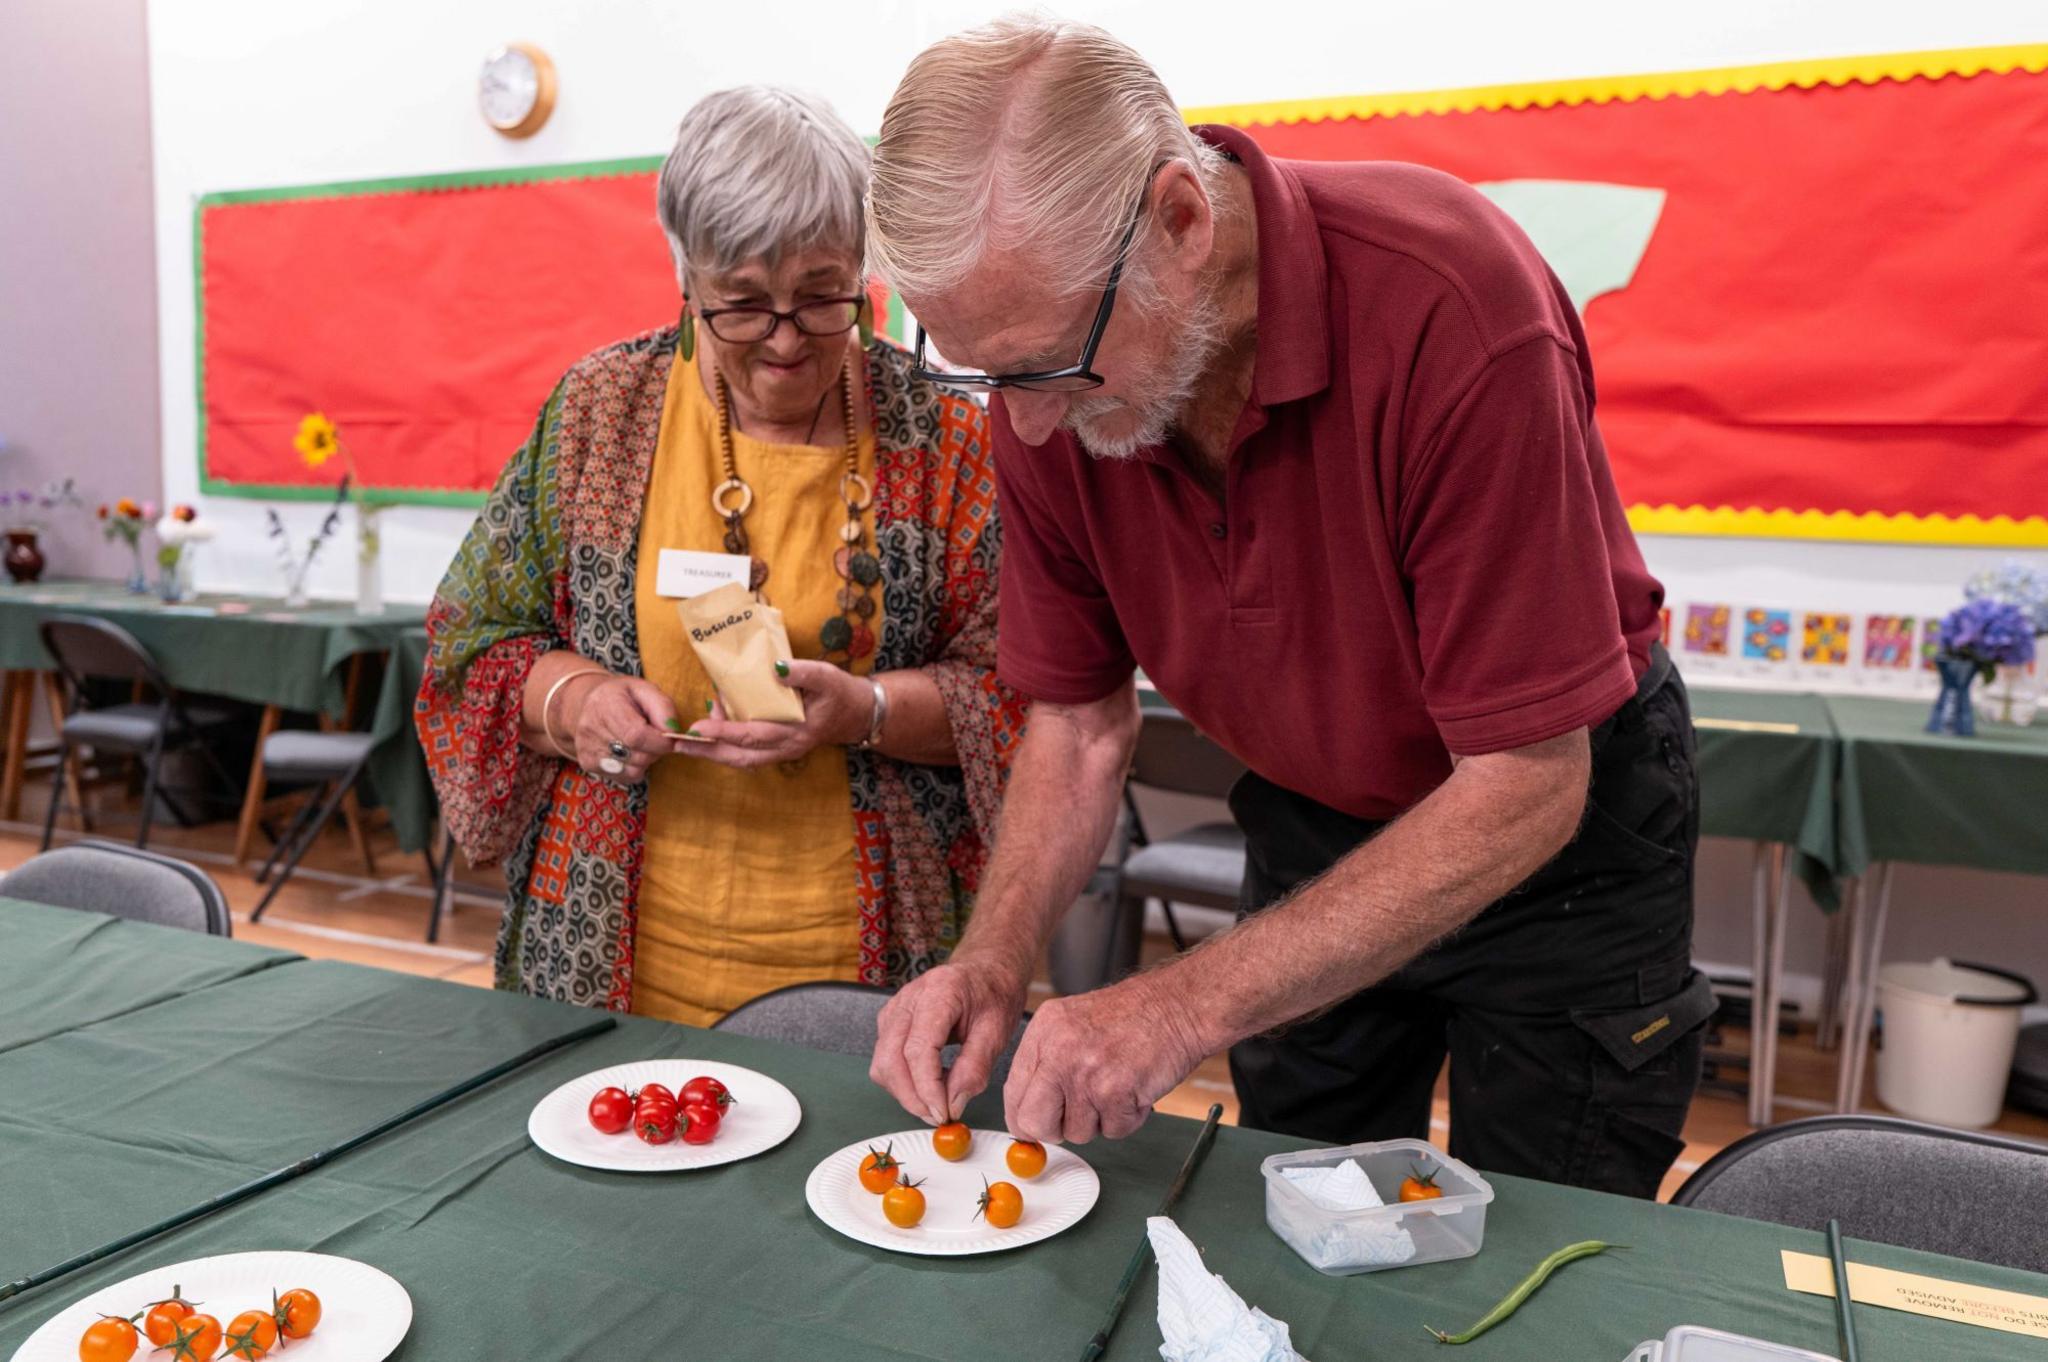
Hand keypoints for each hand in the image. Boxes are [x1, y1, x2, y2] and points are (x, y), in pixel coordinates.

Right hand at [567, 674, 681, 782]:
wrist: (589, 704)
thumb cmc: (623, 696)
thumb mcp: (646, 689)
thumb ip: (663, 708)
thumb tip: (673, 732)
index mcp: (606, 704)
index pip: (636, 735)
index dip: (659, 742)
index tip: (670, 739)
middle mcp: (590, 728)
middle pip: (636, 755)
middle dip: (655, 750)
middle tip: (656, 738)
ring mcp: (586, 748)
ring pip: (632, 770)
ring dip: (646, 760)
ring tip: (642, 743)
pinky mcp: (588, 763)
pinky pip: (624, 776)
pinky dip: (635, 768)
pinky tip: (630, 752)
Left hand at [678, 660, 874, 769]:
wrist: (857, 713)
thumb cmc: (840, 693)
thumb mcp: (826, 676)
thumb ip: (802, 672)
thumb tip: (776, 669)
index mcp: (796, 732)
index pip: (753, 735)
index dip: (725, 731)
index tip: (699, 725)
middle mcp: (786, 748)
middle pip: (740, 756)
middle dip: (708, 750)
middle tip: (678, 744)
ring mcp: (782, 752)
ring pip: (742, 759)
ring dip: (714, 752)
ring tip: (687, 741)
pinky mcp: (778, 749)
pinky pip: (747, 754)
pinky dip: (727, 746)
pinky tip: (712, 731)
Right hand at [870, 950, 1029, 1125]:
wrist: (985, 972)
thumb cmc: (993, 995)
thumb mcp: (997, 1031)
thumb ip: (975, 1068)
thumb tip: (953, 1104)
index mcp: (939, 991)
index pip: (918, 1048)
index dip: (927, 1087)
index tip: (943, 1113)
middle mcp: (908, 998)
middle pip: (891, 1059)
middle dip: (913, 1097)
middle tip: (941, 1116)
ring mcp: (894, 1009)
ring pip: (883, 1064)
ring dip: (907, 1092)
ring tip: (940, 1098)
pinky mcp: (889, 1022)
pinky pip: (885, 1061)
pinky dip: (904, 1080)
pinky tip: (931, 1082)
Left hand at [1003, 975, 1209, 1144]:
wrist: (1177, 1006)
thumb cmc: (1133, 1016)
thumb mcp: (1073, 1023)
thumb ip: (1047, 1063)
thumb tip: (1029, 1110)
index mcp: (1044, 1032)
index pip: (1014, 1092)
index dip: (1025, 1118)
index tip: (1035, 1126)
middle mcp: (1058, 1051)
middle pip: (1034, 1122)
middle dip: (1055, 1130)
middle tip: (1079, 1115)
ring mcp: (1085, 1073)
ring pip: (1077, 1132)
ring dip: (1100, 1120)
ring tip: (1118, 1086)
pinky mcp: (1114, 1092)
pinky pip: (1113, 1131)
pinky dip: (1128, 1118)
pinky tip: (1135, 1089)